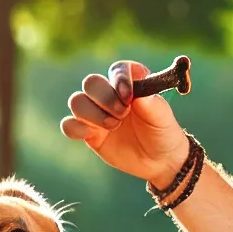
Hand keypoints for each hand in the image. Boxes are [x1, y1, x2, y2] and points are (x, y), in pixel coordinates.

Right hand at [60, 60, 189, 186]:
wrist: (158, 161)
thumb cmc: (162, 133)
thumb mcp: (163, 118)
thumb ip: (152, 105)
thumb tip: (139, 96)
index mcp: (129, 83)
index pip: (117, 70)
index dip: (119, 80)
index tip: (128, 97)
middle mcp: (109, 94)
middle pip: (91, 83)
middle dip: (104, 98)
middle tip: (122, 115)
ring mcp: (96, 113)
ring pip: (77, 102)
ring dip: (92, 114)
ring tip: (113, 127)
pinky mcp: (89, 133)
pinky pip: (69, 125)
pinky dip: (75, 128)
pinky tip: (92, 135)